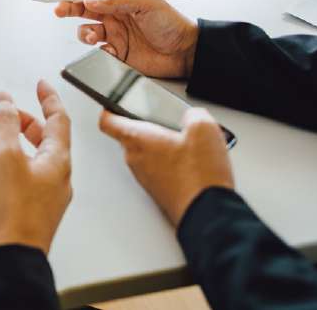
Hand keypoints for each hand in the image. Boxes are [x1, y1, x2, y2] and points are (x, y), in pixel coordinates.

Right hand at [0, 81, 71, 254]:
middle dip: (18, 124)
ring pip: (23, 161)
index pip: (58, 119)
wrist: (9, 259)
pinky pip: (11, 183)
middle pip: (41, 140)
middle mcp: (54, 178)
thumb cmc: (14, 214)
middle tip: (4, 114)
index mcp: (57, 161)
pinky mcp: (25, 212)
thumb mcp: (5, 156)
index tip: (41, 85)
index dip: (48, 98)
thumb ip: (4, 123)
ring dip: (1, 147)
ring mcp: (41, 197)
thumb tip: (5, 100)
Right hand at [46, 0, 198, 77]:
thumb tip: (90, 1)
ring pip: (85, 32)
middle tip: (58, 11)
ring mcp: (115, 36)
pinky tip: (111, 51)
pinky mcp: (117, 55)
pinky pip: (98, 53)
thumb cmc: (171, 22)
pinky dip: (99, 52)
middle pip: (81, 10)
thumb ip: (116, 0)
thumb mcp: (146, 2)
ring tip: (92, 37)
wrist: (185, 51)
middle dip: (67, 8)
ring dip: (83, 33)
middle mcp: (114, 16)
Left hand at [99, 107, 233, 225]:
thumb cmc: (198, 176)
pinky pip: (158, 169)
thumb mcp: (203, 129)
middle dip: (145, 127)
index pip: (108, 122)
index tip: (113, 104)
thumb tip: (192, 116)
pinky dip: (170, 163)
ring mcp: (145, 177)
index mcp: (138, 139)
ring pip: (145, 154)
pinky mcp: (158, 190)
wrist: (208, 213)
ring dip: (160, 146)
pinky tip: (192, 162)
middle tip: (162, 120)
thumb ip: (193, 115)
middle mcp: (136, 159)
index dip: (109, 109)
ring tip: (186, 143)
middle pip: (130, 136)